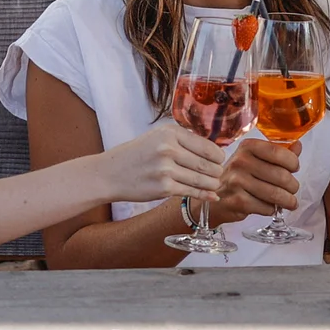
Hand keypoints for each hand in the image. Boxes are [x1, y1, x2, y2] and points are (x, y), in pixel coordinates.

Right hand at [99, 123, 224, 205]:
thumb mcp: (158, 137)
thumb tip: (212, 151)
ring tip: (215, 185)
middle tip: (218, 175)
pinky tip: (211, 196)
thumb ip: (183, 141)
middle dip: (217, 172)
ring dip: (213, 185)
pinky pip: (191, 192)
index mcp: (170, 132)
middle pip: (207, 164)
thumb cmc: (136, 155)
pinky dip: (205, 195)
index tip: (219, 160)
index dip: (218, 156)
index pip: (207, 146)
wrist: (110, 173)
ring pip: (202, 180)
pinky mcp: (163, 188)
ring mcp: (166, 169)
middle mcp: (169, 148)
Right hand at [206, 138, 299, 226]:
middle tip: (293, 189)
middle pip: (281, 176)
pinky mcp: (237, 201)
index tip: (295, 168)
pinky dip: (272, 210)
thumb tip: (298, 145)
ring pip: (275, 194)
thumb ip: (277, 153)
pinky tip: (269, 207)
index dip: (293, 162)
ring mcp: (237, 181)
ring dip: (287, 201)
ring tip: (289, 202)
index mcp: (248, 147)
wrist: (214, 198)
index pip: (278, 152)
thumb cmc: (238, 177)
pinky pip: (266, 208)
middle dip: (293, 186)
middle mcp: (241, 161)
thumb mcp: (255, 159)